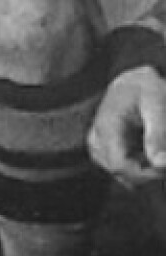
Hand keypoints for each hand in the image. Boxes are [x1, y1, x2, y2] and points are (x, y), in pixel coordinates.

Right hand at [88, 66, 165, 185]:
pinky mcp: (101, 150)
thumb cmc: (145, 88)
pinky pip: (122, 169)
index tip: (163, 166)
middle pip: (122, 174)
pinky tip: (145, 148)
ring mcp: (97, 146)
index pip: (119, 166)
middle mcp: (96, 138)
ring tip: (153, 145)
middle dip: (147, 171)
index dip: (145, 174)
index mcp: (106, 126)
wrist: (132, 80)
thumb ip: (159, 133)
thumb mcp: (158, 103)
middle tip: (163, 153)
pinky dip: (138, 164)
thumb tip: (160, 164)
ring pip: (123, 175)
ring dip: (143, 168)